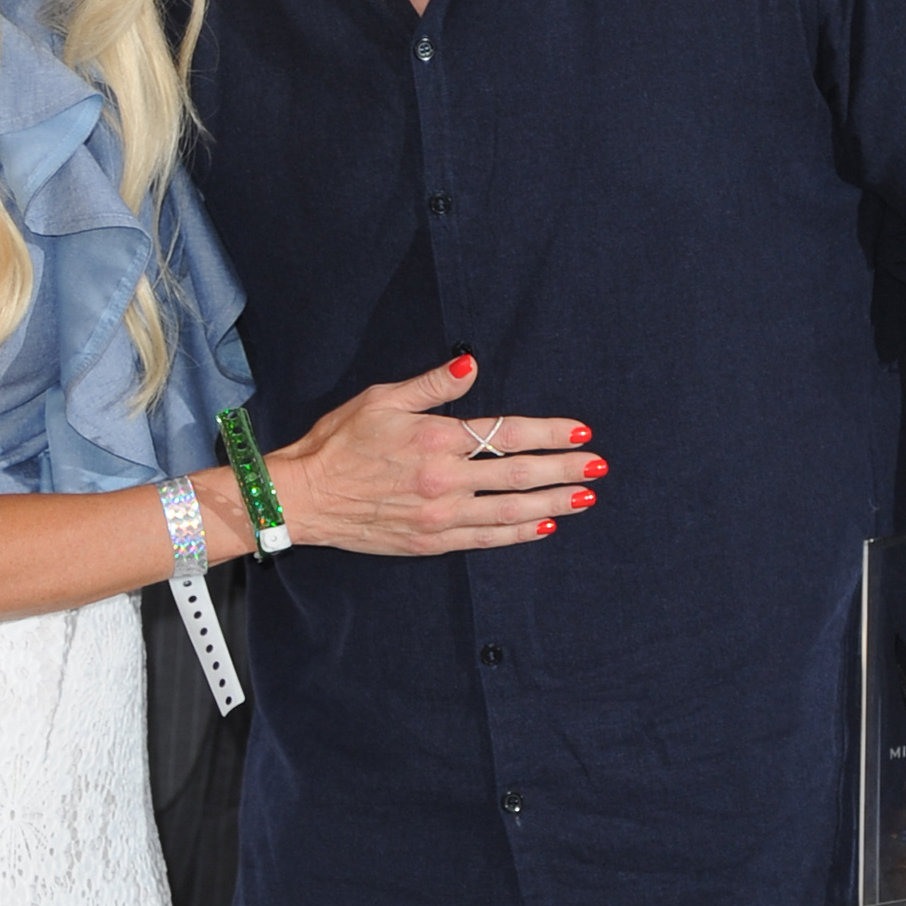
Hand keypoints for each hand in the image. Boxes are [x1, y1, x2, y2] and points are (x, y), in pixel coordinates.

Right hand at [266, 355, 599, 553]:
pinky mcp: (431, 541)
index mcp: (436, 440)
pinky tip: (544, 526)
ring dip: (553, 503)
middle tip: (599, 467)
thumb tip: (472, 363)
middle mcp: (445, 481)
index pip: (507, 434)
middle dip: (565, 470)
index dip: (550, 434)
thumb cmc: (339, 443)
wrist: (306, 498)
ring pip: (511, 511)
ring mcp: (441, 516)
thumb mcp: (382, 399)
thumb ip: (432, 385)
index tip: (581, 432)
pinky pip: (486, 538)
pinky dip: (519, 533)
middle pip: (519, 475)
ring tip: (585, 498)